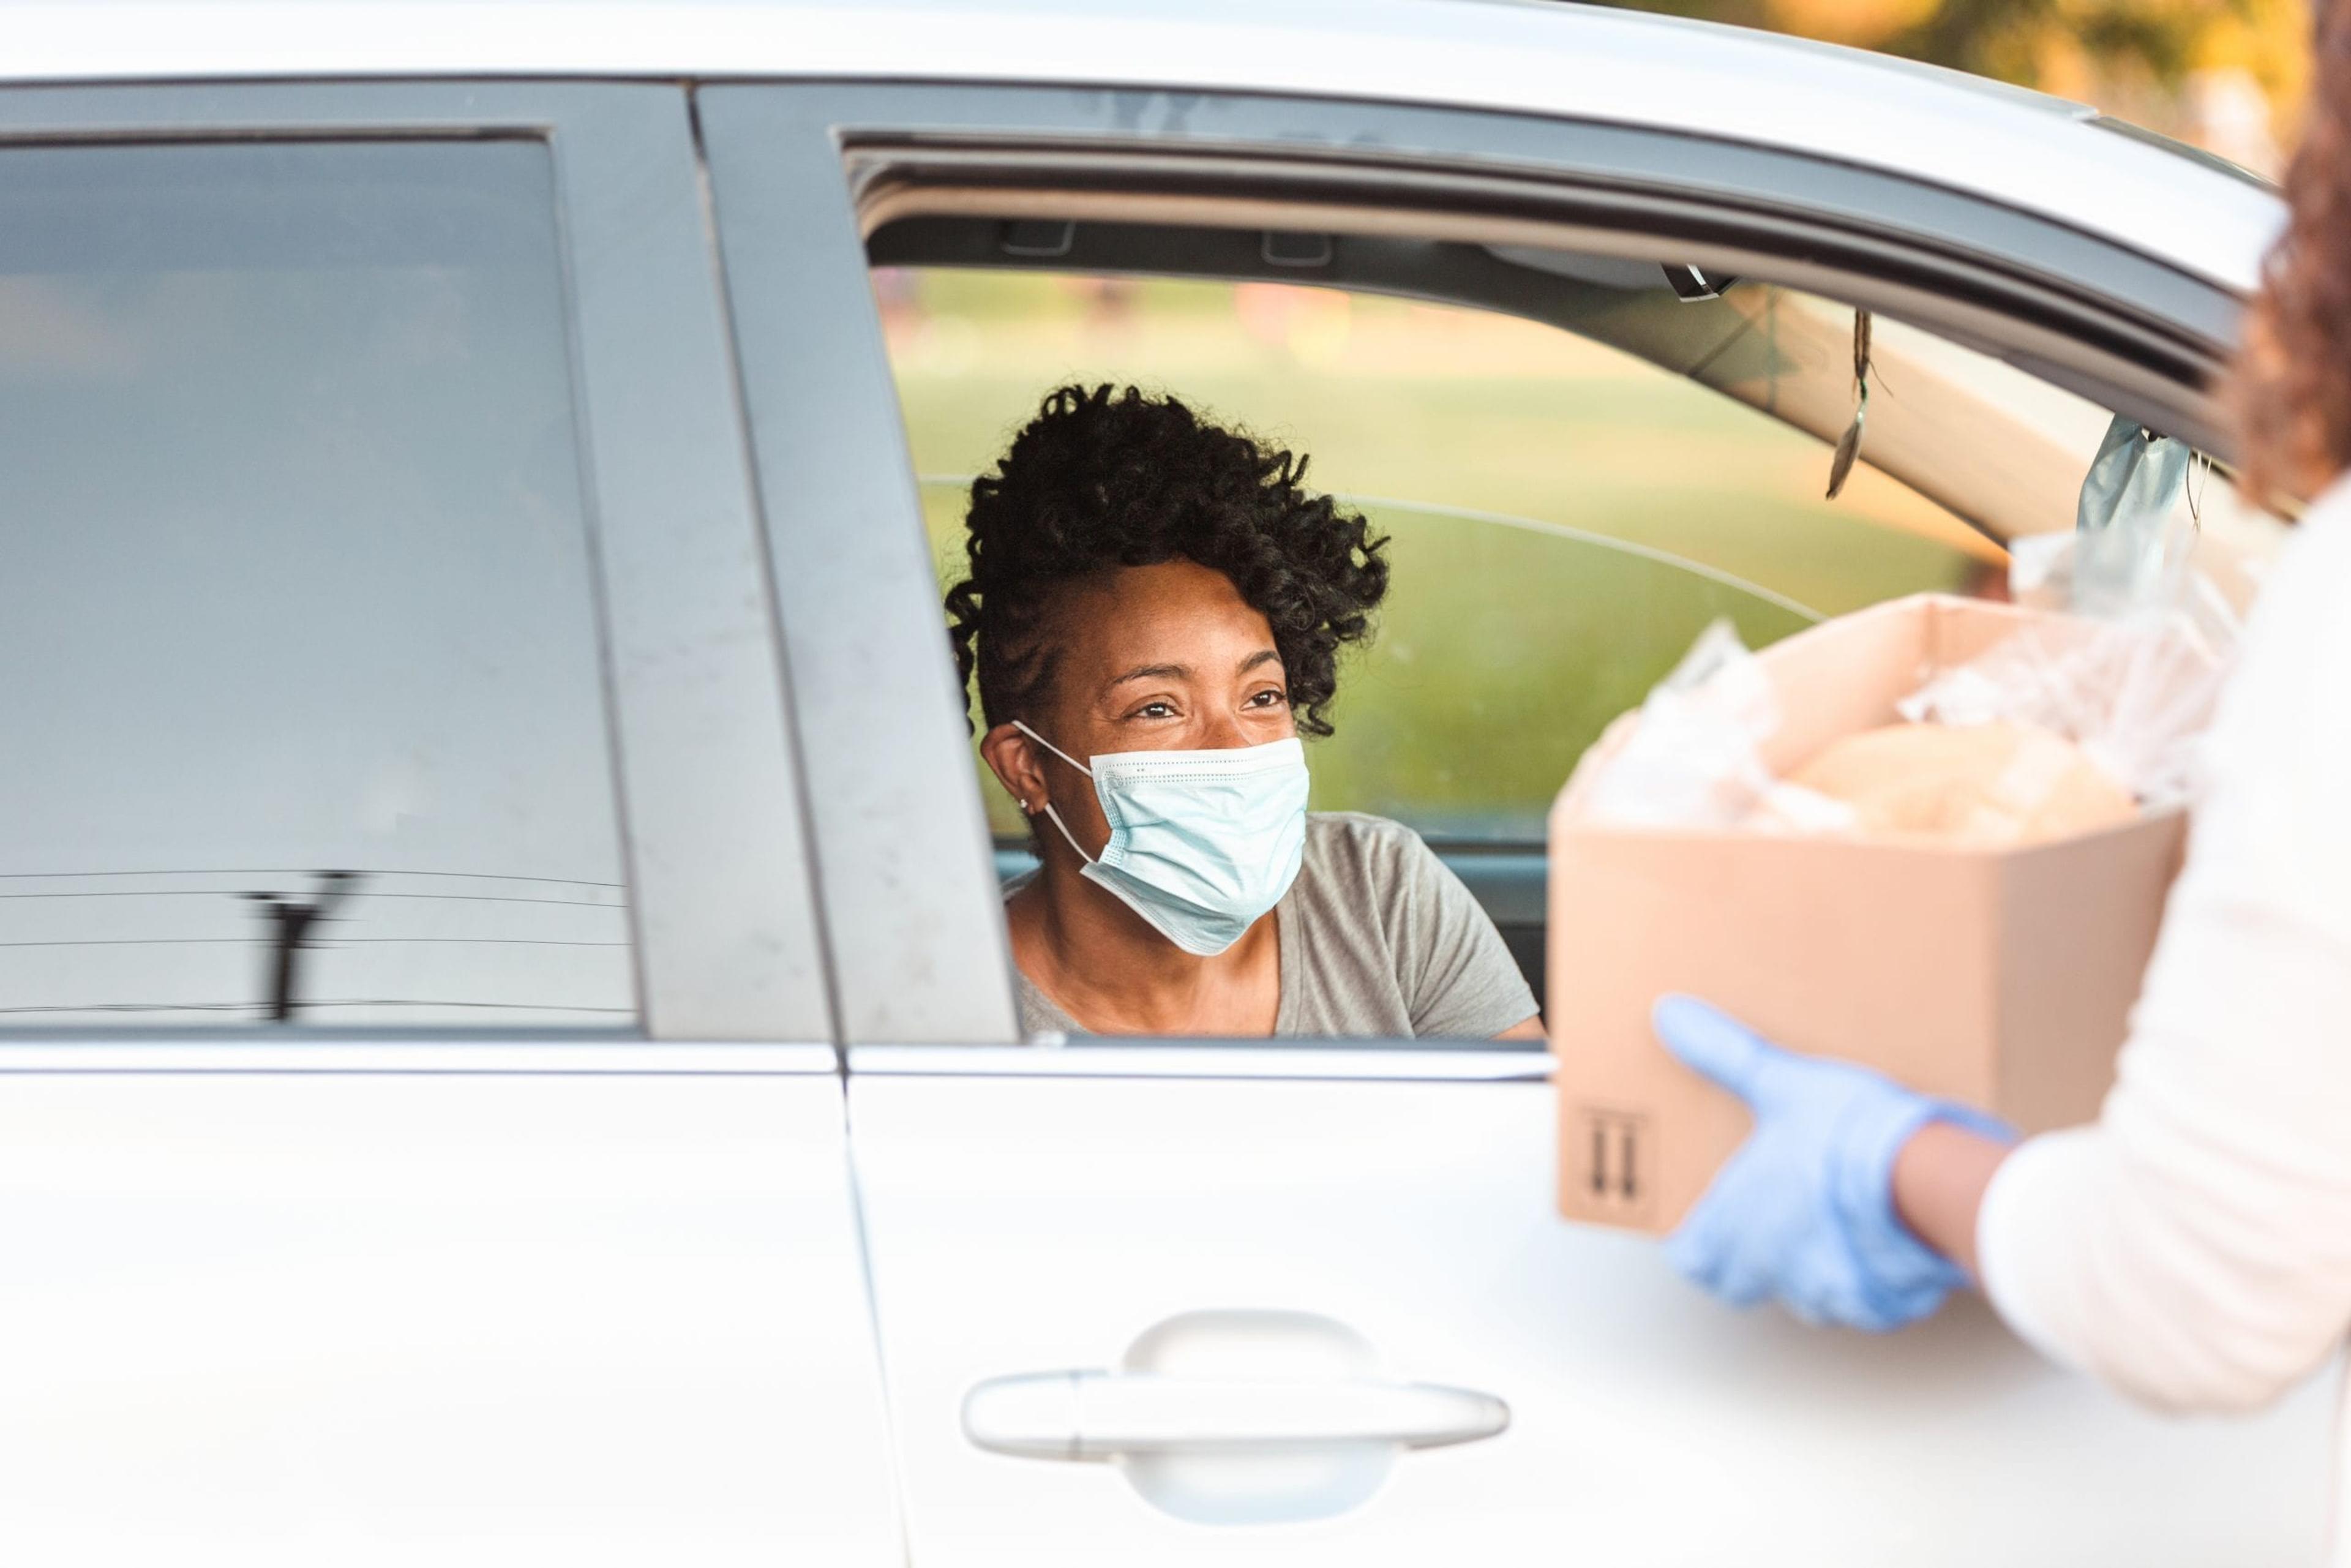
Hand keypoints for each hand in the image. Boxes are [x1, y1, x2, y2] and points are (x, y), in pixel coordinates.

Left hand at [1652, 995, 2012, 1330]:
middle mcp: (1772, 1265)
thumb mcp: (1779, 1081)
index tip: (1702, 1226)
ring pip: (1801, 1297)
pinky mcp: (1877, 1303)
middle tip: (1761, 1228)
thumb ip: (1723, 1054)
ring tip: (1825, 1232)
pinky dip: (1863, 1283)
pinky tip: (1878, 1249)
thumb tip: (1671, 1016)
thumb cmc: (1847, 1134)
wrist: (1927, 1175)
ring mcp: (1824, 1289)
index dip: (1692, 1246)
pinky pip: (1861, 1305)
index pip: (1691, 1260)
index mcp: (1737, 1220)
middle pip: (1737, 1287)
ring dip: (1806, 1272)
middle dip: (1744, 1264)